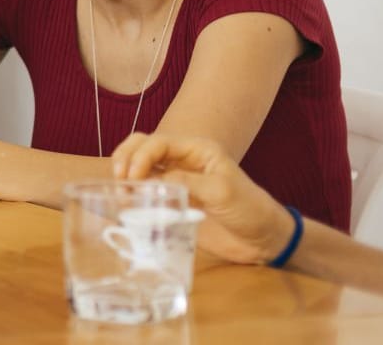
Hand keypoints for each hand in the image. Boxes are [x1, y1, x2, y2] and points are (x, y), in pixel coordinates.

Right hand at [111, 132, 295, 264]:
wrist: (263, 240)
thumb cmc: (249, 209)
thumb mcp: (221, 192)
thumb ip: (186, 182)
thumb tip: (151, 181)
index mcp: (197, 150)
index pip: (158, 143)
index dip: (140, 156)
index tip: (131, 178)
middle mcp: (182, 161)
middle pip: (143, 147)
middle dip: (126, 157)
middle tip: (118, 178)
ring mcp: (176, 181)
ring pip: (141, 167)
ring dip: (126, 174)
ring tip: (120, 190)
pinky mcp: (173, 201)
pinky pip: (147, 191)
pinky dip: (133, 193)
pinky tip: (127, 202)